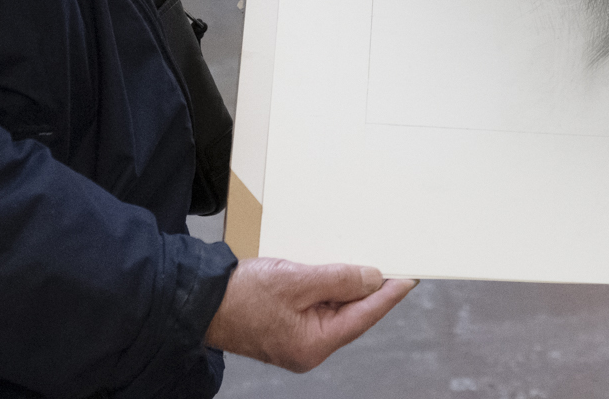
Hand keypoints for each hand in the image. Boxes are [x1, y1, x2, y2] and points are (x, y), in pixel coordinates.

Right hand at [204, 257, 413, 370]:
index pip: (364, 316)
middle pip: (351, 313)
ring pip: (334, 307)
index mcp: (313, 345)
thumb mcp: (296, 281)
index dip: (389, 294)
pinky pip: (316, 304)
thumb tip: (372, 279)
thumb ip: (338, 280)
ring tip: (361, 260)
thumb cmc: (240, 295)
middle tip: (391, 262)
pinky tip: (332, 268)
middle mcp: (308, 347)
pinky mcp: (286, 325)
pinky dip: (326, 286)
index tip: (410, 277)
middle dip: (368, 287)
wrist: (198, 300)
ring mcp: (297, 338)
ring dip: (345, 284)